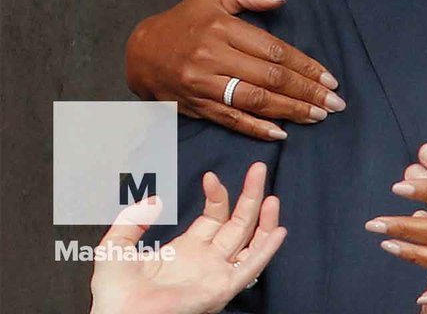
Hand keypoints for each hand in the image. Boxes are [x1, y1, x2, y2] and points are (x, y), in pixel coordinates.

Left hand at [89, 162, 286, 313]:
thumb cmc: (114, 292)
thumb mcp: (117, 245)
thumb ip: (132, 220)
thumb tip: (154, 201)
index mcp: (188, 249)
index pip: (215, 215)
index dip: (217, 195)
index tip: (210, 177)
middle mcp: (207, 260)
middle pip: (239, 223)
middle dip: (251, 194)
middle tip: (258, 169)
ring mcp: (216, 273)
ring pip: (251, 242)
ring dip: (264, 219)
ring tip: (271, 196)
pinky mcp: (221, 288)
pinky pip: (251, 267)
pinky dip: (267, 249)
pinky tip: (277, 230)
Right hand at [126, 0, 344, 139]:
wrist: (141, 52)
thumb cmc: (185, 21)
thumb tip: (280, 0)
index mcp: (222, 29)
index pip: (274, 50)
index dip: (305, 66)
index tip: (329, 78)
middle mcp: (212, 58)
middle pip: (269, 78)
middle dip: (306, 92)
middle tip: (334, 103)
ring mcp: (203, 84)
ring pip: (254, 101)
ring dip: (290, 111)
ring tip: (317, 116)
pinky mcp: (196, 105)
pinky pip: (231, 120)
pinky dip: (257, 129)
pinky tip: (282, 133)